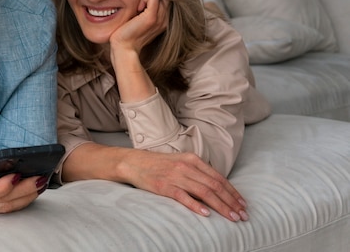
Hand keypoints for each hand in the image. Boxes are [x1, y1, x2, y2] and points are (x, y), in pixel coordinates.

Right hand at [0, 143, 48, 214]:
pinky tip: (31, 192)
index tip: (17, 173)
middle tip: (41, 178)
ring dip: (26, 198)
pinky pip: (3, 209)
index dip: (4, 185)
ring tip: (41, 184)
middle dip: (24, 191)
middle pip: (2, 202)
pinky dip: (19, 202)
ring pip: (5, 208)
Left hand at [110, 0, 167, 53]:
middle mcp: (165, 20)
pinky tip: (137, 9)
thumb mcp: (139, 19)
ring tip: (138, 8)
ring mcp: (160, 19)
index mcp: (163, 21)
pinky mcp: (152, 18)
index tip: (141, 6)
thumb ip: (146, 9)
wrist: (124, 48)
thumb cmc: (128, 33)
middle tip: (140, 4)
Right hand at [121, 149, 247, 221]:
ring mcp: (175, 176)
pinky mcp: (164, 186)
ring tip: (232, 217)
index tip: (243, 204)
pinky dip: (196, 206)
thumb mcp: (181, 162)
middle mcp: (186, 166)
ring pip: (204, 192)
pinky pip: (183, 197)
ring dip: (221, 206)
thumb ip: (197, 171)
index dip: (233, 192)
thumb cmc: (159, 164)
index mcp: (192, 159)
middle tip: (243, 215)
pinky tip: (207, 214)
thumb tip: (216, 186)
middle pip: (215, 186)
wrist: (134, 163)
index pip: (218, 178)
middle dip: (231, 202)